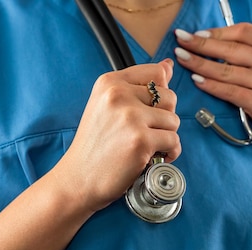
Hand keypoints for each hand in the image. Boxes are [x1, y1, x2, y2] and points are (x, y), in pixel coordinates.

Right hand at [56, 59, 180, 212]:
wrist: (77, 180)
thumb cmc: (93, 148)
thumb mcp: (106, 108)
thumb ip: (136, 87)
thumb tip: (168, 66)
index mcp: (110, 83)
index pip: (157, 72)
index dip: (160, 96)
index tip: (147, 112)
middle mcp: (119, 95)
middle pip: (170, 97)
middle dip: (164, 119)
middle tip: (145, 134)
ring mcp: (130, 118)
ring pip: (174, 120)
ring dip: (166, 137)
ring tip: (148, 147)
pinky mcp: (141, 141)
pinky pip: (174, 141)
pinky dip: (169, 153)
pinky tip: (153, 158)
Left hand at [173, 23, 251, 151]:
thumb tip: (230, 36)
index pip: (245, 32)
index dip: (218, 32)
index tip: (197, 33)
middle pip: (232, 49)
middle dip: (201, 44)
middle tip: (181, 40)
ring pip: (227, 71)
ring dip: (200, 63)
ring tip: (182, 58)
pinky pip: (229, 91)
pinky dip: (210, 85)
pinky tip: (196, 79)